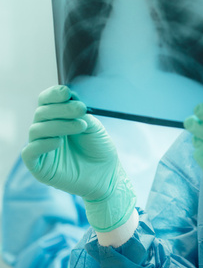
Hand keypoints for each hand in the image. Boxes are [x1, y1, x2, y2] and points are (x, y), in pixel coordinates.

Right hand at [22, 85, 135, 231]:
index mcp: (57, 119)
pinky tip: (59, 142)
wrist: (107, 175)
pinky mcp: (39, 167)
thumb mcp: (92, 126)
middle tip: (81, 109)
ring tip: (81, 126)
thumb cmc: (99, 149)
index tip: (66, 92)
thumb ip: (79, 113)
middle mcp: (46, 131)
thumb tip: (69, 99)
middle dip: (61, 109)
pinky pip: (30, 152)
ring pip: (36, 130)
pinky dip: (43, 144)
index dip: (53, 95)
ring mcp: (41, 149)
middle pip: (41, 113)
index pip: (46, 102)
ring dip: (58, 124)